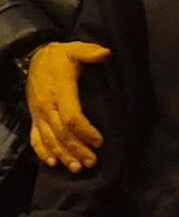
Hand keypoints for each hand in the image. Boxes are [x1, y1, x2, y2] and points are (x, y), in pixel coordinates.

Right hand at [25, 41, 108, 171]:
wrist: (34, 58)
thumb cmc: (59, 56)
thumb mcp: (75, 49)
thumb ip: (89, 52)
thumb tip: (105, 53)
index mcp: (60, 91)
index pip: (71, 117)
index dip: (85, 131)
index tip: (99, 141)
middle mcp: (47, 107)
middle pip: (62, 133)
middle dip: (77, 149)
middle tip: (92, 162)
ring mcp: (39, 114)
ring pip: (49, 140)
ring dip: (63, 155)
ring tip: (77, 168)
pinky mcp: (34, 118)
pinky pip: (36, 138)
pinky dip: (42, 152)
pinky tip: (52, 163)